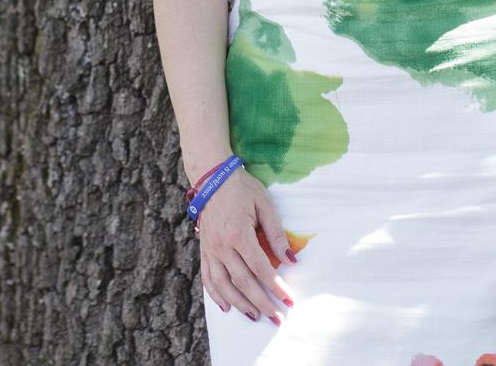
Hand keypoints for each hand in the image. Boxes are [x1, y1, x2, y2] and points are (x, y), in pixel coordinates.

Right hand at [196, 167, 295, 323]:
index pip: (260, 268)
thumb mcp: (264, 205)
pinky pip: (207, 277)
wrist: (212, 177)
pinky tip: (226, 306)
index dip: (276, 286)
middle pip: (243, 282)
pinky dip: (216, 294)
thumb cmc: (242, 188)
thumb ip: (276, 234)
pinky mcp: (204, 249)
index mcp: (238, 233)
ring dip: (240, 304)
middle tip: (277, 317)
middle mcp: (222, 245)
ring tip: (255, 317)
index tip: (288, 300)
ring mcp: (210, 249)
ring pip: (223, 285)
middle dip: (262, 302)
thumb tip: (291, 261)